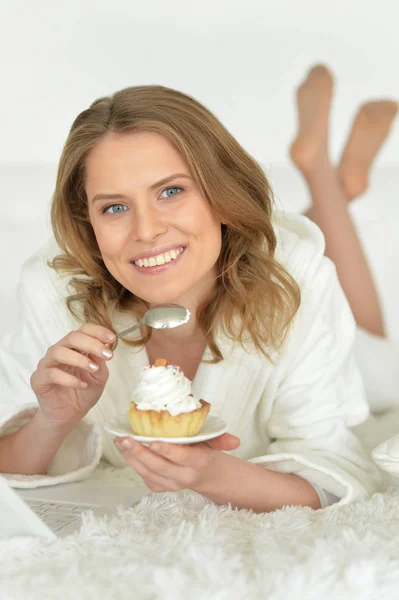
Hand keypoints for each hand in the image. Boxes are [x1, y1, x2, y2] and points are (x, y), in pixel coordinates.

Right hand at [30, 323, 115, 428]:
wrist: (70, 414)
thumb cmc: (84, 391)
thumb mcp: (99, 375)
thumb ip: (100, 360)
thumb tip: (105, 345)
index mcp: (74, 347)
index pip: (83, 330)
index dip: (98, 331)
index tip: (112, 338)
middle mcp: (59, 351)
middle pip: (72, 337)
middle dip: (92, 344)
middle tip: (107, 355)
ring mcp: (47, 364)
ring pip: (58, 351)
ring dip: (79, 359)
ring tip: (94, 369)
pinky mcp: (39, 379)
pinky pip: (51, 373)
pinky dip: (69, 379)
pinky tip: (82, 385)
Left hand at [113, 433, 239, 492]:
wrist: (206, 475)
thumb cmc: (206, 451)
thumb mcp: (215, 442)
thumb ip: (221, 439)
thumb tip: (236, 442)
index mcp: (197, 463)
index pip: (180, 458)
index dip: (166, 450)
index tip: (152, 440)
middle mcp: (183, 477)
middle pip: (159, 466)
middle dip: (140, 452)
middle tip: (126, 439)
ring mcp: (170, 484)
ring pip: (147, 472)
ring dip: (131, 457)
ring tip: (120, 441)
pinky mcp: (159, 487)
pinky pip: (143, 476)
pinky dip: (132, 462)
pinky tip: (124, 448)